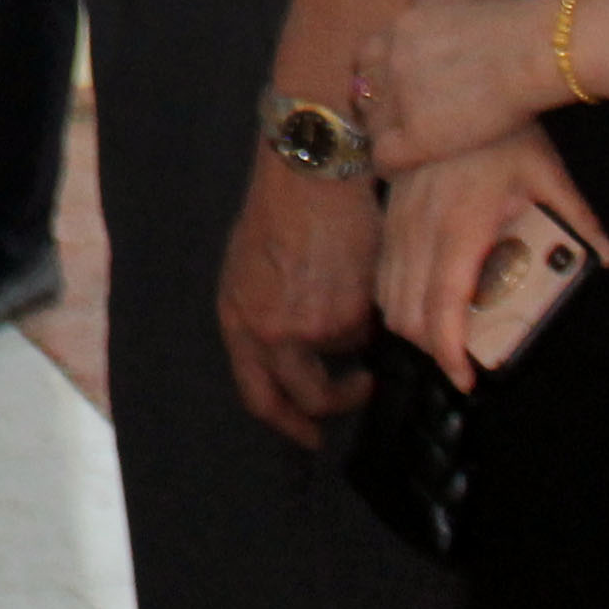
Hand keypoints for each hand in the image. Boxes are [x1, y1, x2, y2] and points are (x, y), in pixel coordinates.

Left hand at [216, 154, 382, 443]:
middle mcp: (268, 333)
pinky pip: (370, 330)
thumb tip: (294, 358)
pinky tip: (362, 273)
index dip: (288, 424)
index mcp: (237, 321)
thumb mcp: (248, 269)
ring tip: (350, 287)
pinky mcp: (350, 314)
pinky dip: (371, 312)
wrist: (308, 172)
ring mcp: (311, 328)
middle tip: (358, 389)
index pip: (258, 397)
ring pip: (346, 355)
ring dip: (355, 334)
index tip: (311, 436)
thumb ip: (264, 317)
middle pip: (307, 397)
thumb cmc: (278, 210)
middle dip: (338, 401)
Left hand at [355, 0, 566, 176]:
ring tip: (401, 153)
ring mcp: (398, 95)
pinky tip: (402, 172)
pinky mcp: (414, 132)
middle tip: (393, 129)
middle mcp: (390, 60)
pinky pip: (383, 157)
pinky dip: (388, 166)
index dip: (378, 84)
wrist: (532, 52)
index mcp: (400, 29)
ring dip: (384, 139)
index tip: (390, 101)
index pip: (366, 61)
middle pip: (363, 93)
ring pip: (371, 127)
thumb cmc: (519, 37)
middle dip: (376, 111)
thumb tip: (449, 64)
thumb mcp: (462, 22)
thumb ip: (440, 42)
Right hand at [375, 128, 608, 392]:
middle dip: (430, 347)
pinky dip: (395, 294)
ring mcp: (398, 216)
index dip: (450, 350)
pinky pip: (383, 265)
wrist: (455, 80)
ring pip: (388, 291)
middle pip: (408, 310)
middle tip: (461, 360)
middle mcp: (421, 227)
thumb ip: (581, 222)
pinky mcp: (389, 206)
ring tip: (443, 335)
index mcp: (461, 227)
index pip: (444, 305)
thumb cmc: (506, 131)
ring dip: (410, 323)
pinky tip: (419, 296)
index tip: (466, 378)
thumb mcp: (550, 176)